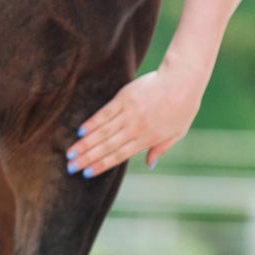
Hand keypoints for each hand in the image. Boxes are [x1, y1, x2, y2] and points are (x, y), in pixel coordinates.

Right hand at [66, 65, 204, 177]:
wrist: (182, 81)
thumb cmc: (183, 107)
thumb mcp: (177, 133)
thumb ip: (160, 149)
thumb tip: (149, 165)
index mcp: (147, 139)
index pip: (119, 156)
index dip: (101, 165)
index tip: (87, 173)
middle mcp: (135, 128)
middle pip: (106, 146)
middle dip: (87, 158)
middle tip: (70, 167)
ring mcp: (128, 113)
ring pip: (102, 132)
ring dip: (85, 143)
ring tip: (70, 152)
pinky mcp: (124, 98)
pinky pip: (105, 113)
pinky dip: (92, 122)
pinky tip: (80, 131)